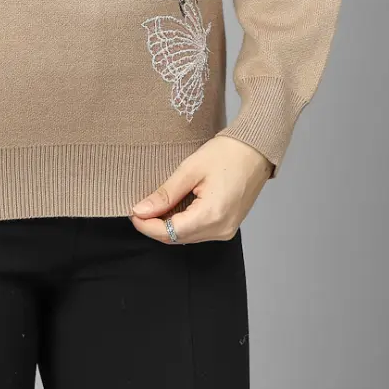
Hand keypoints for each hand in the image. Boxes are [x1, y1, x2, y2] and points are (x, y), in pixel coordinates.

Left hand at [129, 134, 273, 243]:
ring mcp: (227, 230)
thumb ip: (165, 194)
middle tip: (139, 207)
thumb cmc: (227, 154)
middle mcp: (221, 229)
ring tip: (155, 205)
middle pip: (178, 238)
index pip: (170, 232)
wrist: (256, 150)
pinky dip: (183, 223)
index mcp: (212, 215)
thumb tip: (141, 210)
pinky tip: (174, 208)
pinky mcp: (228, 226)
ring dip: (168, 225)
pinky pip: (199, 231)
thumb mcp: (190, 169)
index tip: (132, 212)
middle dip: (155, 226)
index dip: (147, 226)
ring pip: (187, 237)